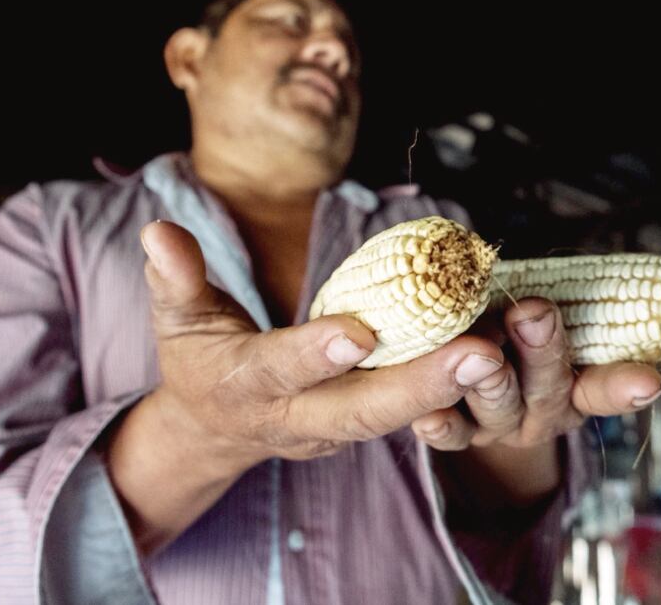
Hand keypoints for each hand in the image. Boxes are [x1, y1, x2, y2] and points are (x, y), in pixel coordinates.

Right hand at [137, 220, 520, 471]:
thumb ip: (175, 278)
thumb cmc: (198, 361)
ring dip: (450, 388)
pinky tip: (496, 352)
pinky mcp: (360, 425)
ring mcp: (334, 428)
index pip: (279, 370)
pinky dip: (450, 386)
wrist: (217, 427)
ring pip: (396, 415)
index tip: (359, 333)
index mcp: (246, 386)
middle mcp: (296, 417)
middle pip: (361, 409)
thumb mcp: (177, 320)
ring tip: (501, 352)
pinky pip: (408, 408)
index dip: (315, 354)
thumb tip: (159, 231)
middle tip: (479, 354)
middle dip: (421, 385)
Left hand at [408, 297, 660, 503]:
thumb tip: (547, 278)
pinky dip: (441, 425)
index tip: (646, 381)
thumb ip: (543, 296)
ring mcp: (496, 423)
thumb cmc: (503, 306)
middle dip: (542, 351)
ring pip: (499, 408)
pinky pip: (449, 433)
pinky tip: (429, 418)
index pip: (603, 386)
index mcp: (574, 381)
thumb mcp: (531, 296)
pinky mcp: (452, 429)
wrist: (454, 340)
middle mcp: (540, 409)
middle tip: (532, 312)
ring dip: (489, 378)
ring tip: (480, 351)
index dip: (622, 386)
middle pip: (548, 391)